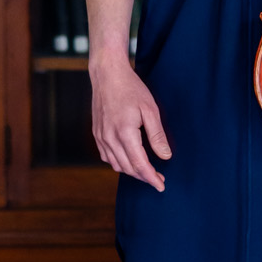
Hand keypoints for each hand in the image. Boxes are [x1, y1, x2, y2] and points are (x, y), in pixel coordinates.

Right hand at [91, 58, 170, 189]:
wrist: (107, 75)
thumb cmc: (131, 89)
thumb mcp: (150, 109)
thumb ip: (157, 135)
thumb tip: (165, 156)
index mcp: (125, 133)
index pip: (140, 164)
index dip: (151, 178)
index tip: (161, 186)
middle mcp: (109, 138)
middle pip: (128, 168)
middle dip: (144, 177)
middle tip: (159, 178)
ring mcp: (100, 137)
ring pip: (116, 165)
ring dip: (131, 172)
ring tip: (147, 171)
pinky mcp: (97, 134)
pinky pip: (107, 157)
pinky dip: (119, 163)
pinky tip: (129, 160)